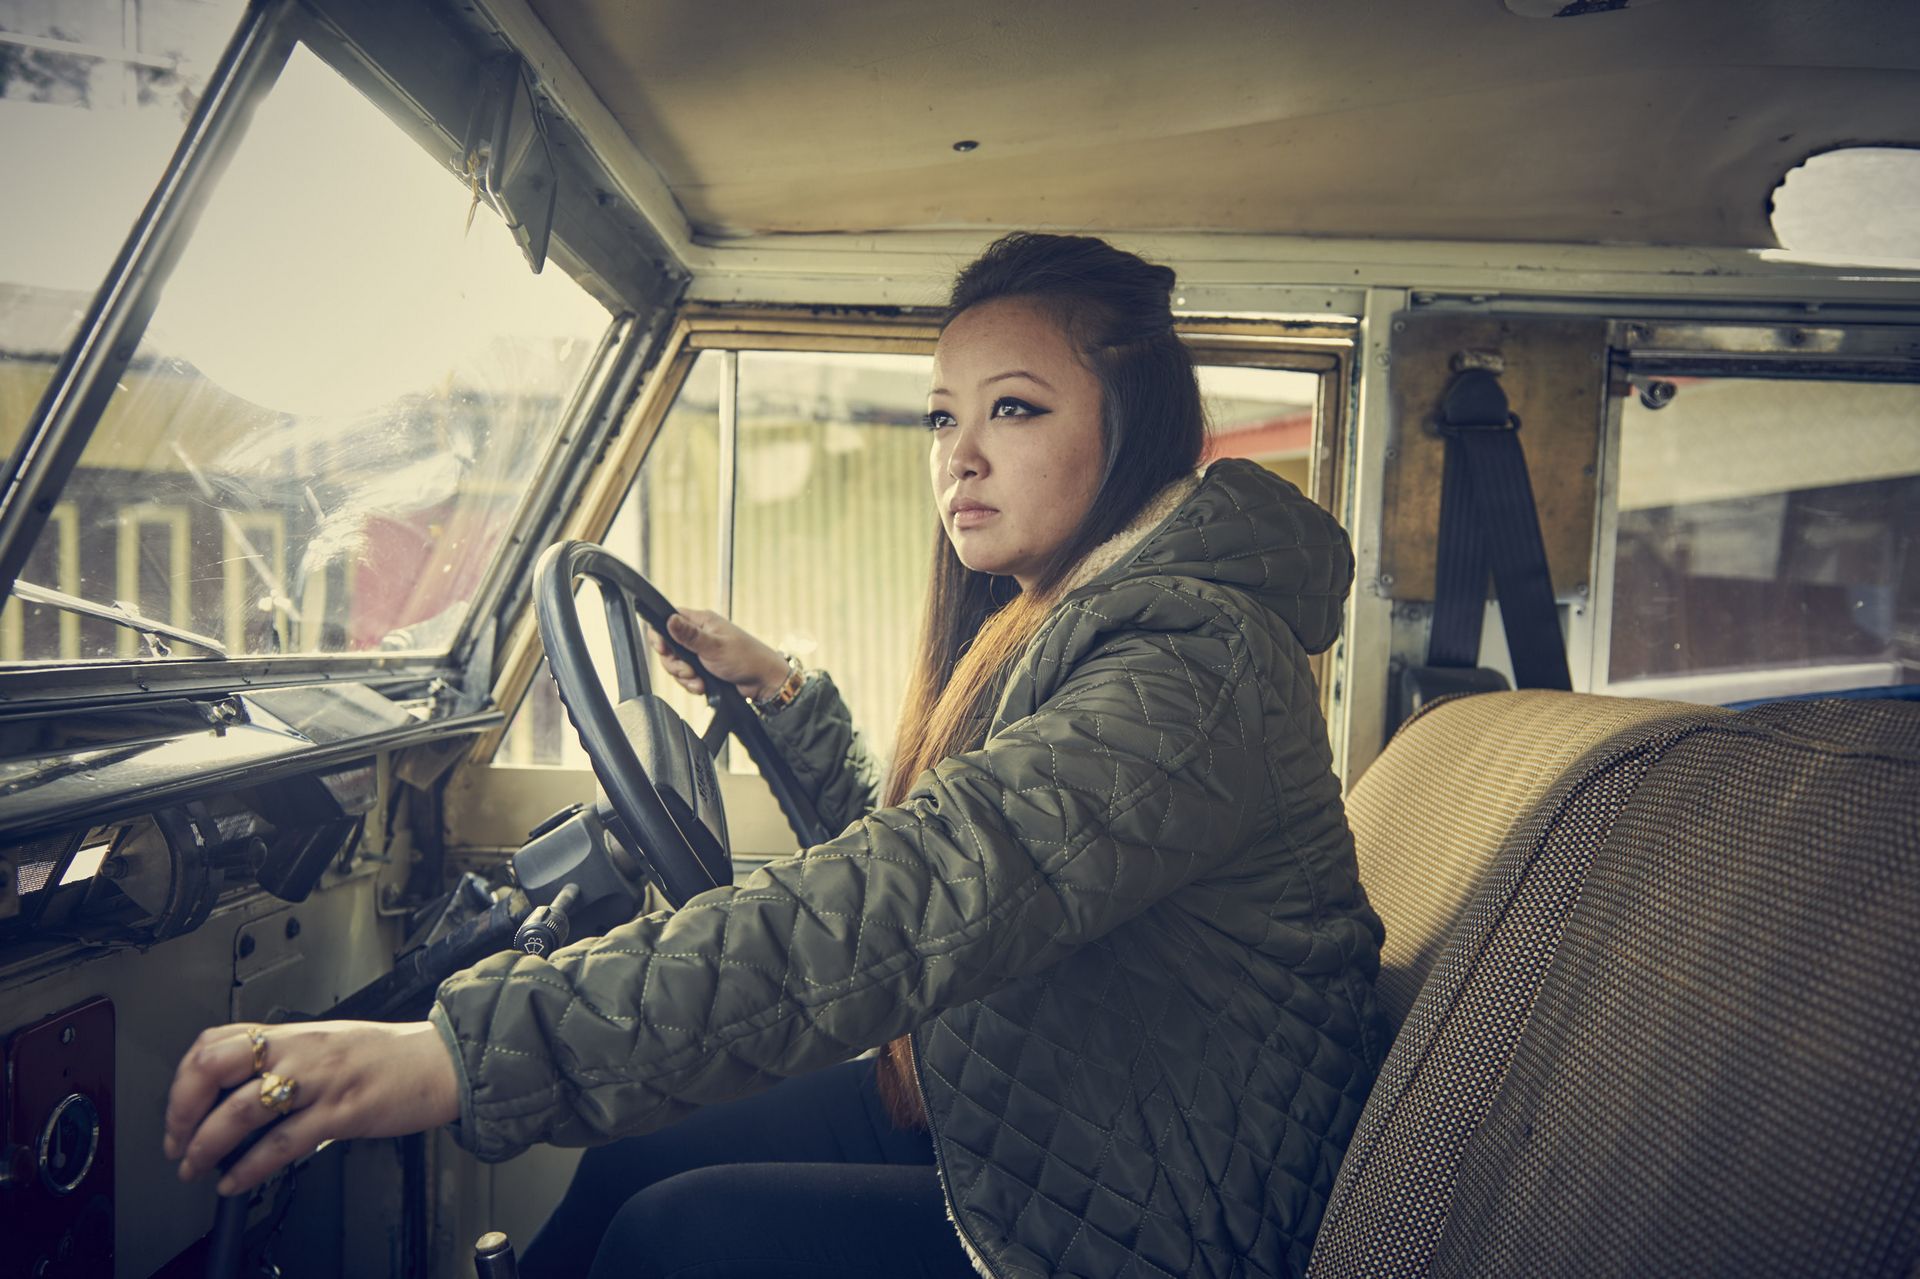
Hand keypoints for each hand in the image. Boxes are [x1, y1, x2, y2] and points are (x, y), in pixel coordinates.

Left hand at [163, 1019, 458, 1195]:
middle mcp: (301, 1050)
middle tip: (176, 1140)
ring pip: (242, 1110)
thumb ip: (284, 1060)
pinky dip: (249, 1169)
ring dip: (205, 1145)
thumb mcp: (327, 1045)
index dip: (184, 1080)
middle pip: (216, 1067)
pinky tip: (235, 1183)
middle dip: (182, 1110)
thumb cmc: (388, 1058)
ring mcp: (321, 1080)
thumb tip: (236, 1094)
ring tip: (195, 1167)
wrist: (441, 1062)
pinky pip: (282, 1144)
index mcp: (294, 1033)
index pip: (215, 1041)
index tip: (177, 1110)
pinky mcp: (342, 1112)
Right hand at [651, 609, 789, 700]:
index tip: (663, 649)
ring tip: (699, 681)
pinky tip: (702, 686)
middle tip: (689, 671)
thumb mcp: (715, 647)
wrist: (763, 682)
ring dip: (685, 677)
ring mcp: (700, 652)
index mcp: (702, 621)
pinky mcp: (703, 668)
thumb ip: (689, 636)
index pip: (670, 619)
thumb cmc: (747, 659)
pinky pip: (686, 676)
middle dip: (675, 664)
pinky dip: (691, 684)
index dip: (660, 635)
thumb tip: (670, 620)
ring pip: (676, 664)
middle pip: (669, 647)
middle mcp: (699, 635)